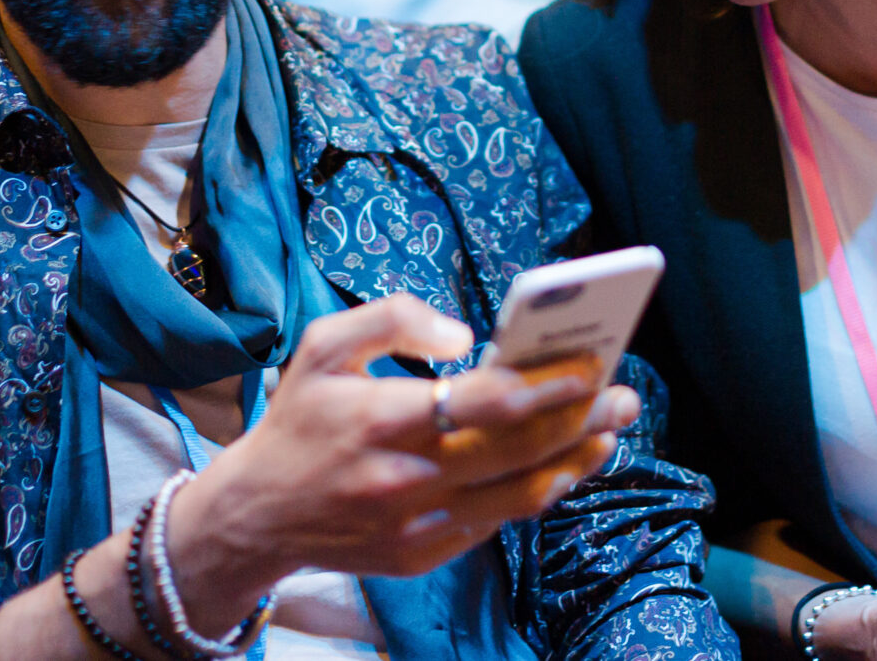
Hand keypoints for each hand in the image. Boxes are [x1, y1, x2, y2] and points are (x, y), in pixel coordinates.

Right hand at [163, 293, 629, 636]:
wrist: (254, 514)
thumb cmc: (298, 418)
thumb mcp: (322, 345)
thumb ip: (392, 319)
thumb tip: (464, 334)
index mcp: (380, 418)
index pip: (481, 403)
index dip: (541, 387)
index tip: (584, 365)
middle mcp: (401, 476)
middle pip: (512, 450)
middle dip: (577, 421)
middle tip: (622, 397)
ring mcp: (412, 523)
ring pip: (512, 495)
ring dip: (571, 463)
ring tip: (608, 433)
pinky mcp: (417, 556)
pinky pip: (490, 526)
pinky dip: (532, 498)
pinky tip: (561, 470)